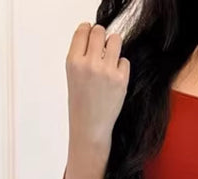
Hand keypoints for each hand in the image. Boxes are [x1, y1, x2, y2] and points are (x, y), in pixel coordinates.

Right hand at [66, 22, 130, 146]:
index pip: (83, 30)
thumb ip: (81, 55)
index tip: (91, 36)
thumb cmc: (81, 103)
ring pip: (115, 40)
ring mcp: (106, 71)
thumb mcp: (73, 75)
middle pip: (100, 31)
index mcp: (73, 61)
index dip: (88, 30)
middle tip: (102, 49)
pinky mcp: (121, 80)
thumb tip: (95, 34)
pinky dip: (121, 66)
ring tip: (110, 58)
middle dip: (102, 37)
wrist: (90, 128)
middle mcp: (89, 64)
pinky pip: (124, 60)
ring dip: (114, 46)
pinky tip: (114, 78)